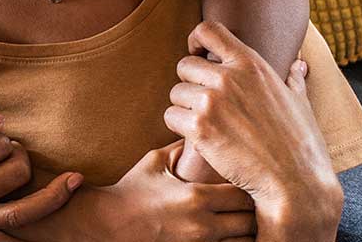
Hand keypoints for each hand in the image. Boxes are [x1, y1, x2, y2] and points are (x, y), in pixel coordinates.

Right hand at [0, 140, 254, 241]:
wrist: (108, 224)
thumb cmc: (130, 192)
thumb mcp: (154, 163)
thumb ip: (180, 149)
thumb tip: (197, 130)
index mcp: (197, 196)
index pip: (245, 192)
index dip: (250, 187)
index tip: (248, 181)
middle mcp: (204, 223)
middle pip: (251, 220)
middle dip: (254, 212)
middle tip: (254, 202)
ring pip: (245, 241)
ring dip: (246, 231)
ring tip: (243, 221)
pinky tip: (229, 233)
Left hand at [165, 21, 342, 240]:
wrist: (294, 181)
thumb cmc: (301, 144)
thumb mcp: (300, 103)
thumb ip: (293, 81)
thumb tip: (299, 66)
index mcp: (251, 64)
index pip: (208, 30)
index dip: (196, 40)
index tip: (199, 55)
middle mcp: (228, 77)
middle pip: (184, 65)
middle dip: (190, 85)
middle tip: (205, 106)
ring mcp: (211, 102)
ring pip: (175, 93)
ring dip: (184, 108)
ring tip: (206, 125)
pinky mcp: (199, 128)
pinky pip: (171, 117)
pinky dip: (179, 128)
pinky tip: (199, 139)